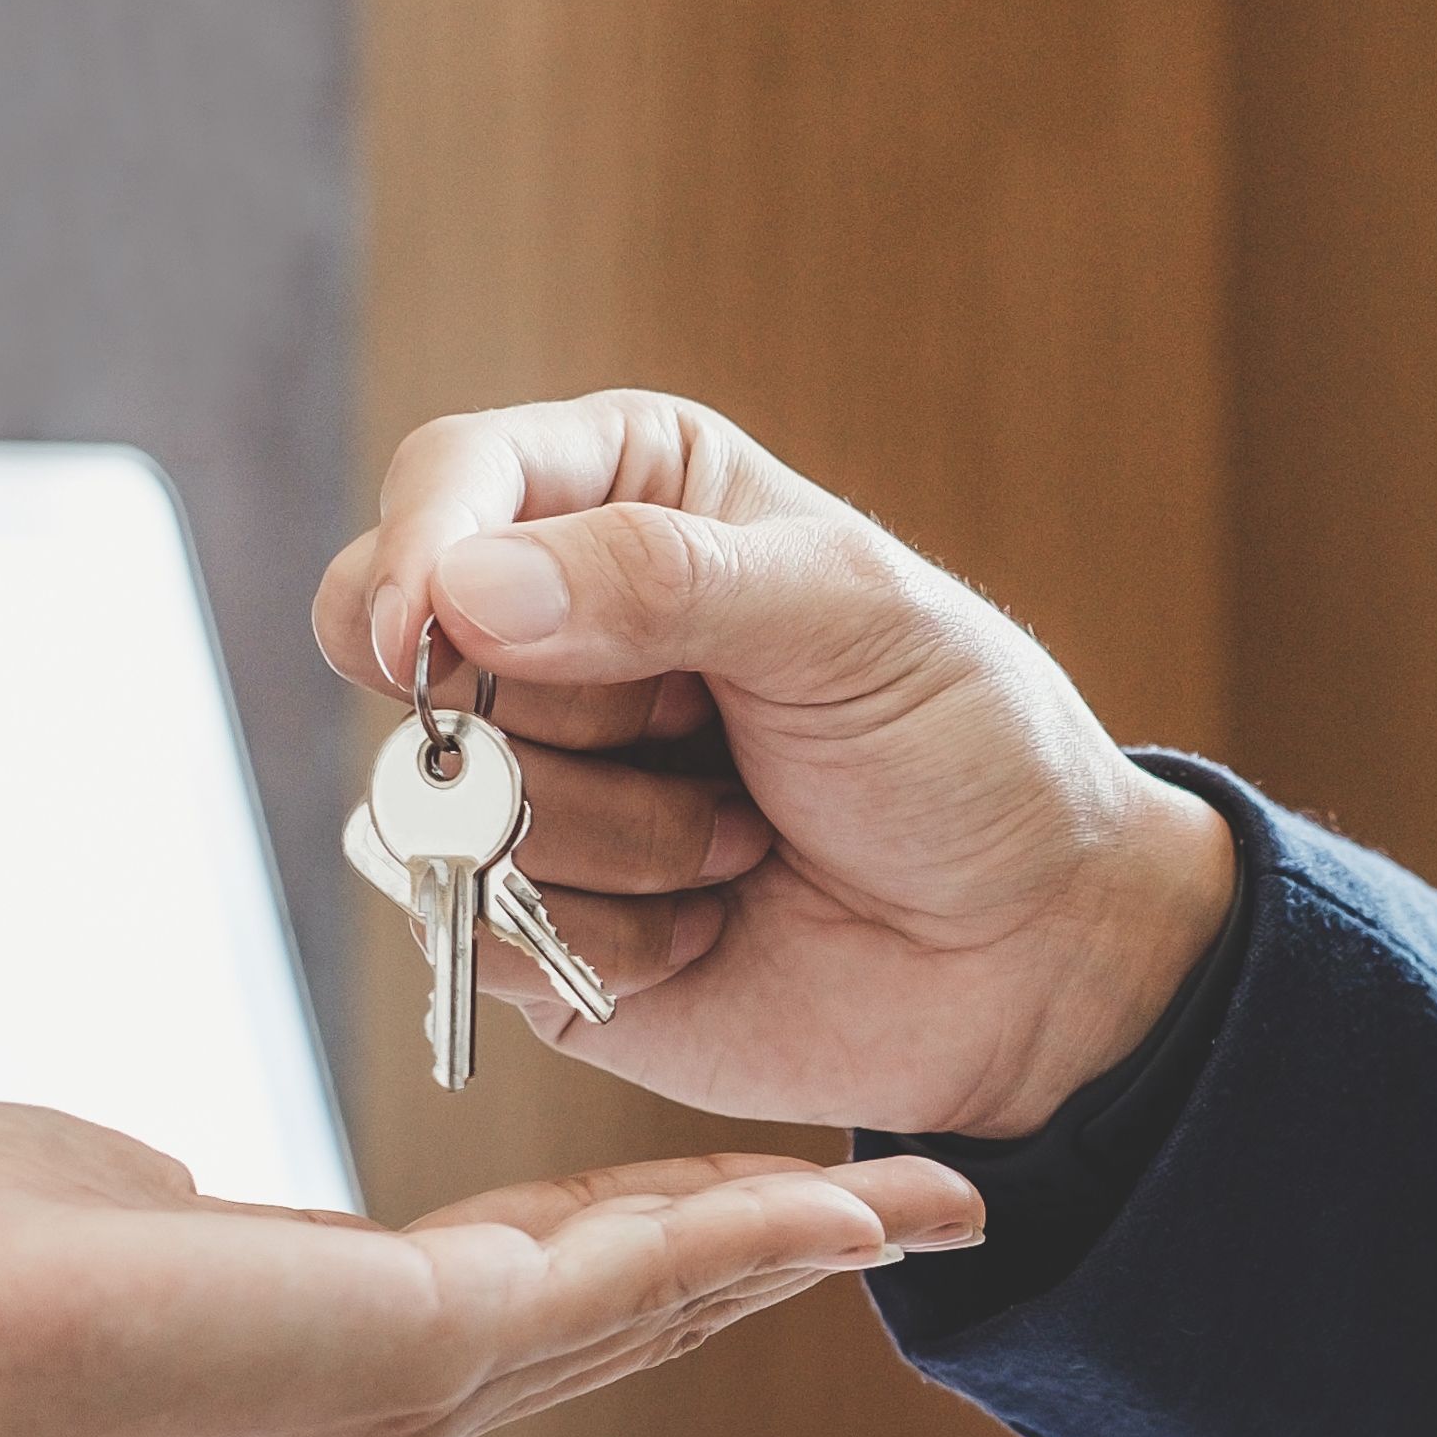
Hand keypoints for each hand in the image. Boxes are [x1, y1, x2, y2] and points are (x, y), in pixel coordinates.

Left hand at [0, 1099, 984, 1436]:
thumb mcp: (97, 1185)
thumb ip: (158, 1187)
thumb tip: (144, 1178)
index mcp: (334, 1360)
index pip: (540, 1292)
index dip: (660, 1241)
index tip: (750, 1197)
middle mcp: (400, 1398)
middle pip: (640, 1311)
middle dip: (781, 1259)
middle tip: (905, 1213)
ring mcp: (425, 1387)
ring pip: (661, 1298)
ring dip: (802, 1249)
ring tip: (927, 1205)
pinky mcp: (430, 1344)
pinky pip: (630, 1274)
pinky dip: (746, 1236)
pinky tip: (837, 1207)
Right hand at [316, 391, 1235, 1136]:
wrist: (1031, 953)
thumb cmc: (962, 751)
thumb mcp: (852, 620)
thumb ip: (661, 579)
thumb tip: (461, 589)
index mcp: (626, 498)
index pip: (449, 482)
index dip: (416, 553)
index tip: (427, 635)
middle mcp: (552, 632)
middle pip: (405, 654)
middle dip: (556, 723)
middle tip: (701, 741)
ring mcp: (528, 782)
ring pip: (432, 808)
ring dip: (614, 845)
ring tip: (743, 842)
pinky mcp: (525, 923)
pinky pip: (472, 934)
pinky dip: (605, 942)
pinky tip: (708, 928)